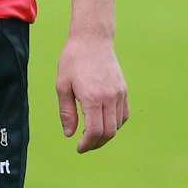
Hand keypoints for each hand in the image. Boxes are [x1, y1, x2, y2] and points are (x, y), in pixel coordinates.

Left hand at [57, 32, 127, 152]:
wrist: (93, 39)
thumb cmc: (73, 60)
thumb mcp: (62, 86)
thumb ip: (67, 112)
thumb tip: (69, 134)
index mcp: (92, 97)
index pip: (95, 131)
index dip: (87, 144)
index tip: (79, 148)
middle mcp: (109, 97)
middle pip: (109, 133)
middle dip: (96, 143)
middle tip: (85, 145)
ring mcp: (119, 93)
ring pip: (118, 125)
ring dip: (106, 135)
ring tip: (92, 134)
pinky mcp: (124, 90)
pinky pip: (124, 115)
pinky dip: (116, 124)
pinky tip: (104, 122)